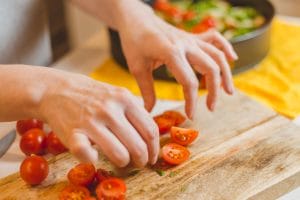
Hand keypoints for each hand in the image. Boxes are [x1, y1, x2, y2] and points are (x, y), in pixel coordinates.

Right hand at [39, 70, 158, 166]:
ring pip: (120, 155)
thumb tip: (152, 136)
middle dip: (142, 160)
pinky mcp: (72, 133)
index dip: (154, 148)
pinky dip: (93, 161)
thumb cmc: (92, 96)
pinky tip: (93, 155)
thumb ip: (136, 111)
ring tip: (120, 160)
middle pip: (138, 146)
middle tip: (139, 163)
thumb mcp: (117, 94)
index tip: (152, 156)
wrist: (56, 90)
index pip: (150, 130)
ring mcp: (90, 121)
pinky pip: (88, 157)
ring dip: (123, 162)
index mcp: (124, 99)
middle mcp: (109, 109)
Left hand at [117, 2, 237, 118]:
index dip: (191, 101)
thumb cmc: (134, 42)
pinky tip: (232, 58)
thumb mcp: (137, 68)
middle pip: (210, 68)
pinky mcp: (192, 37)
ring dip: (226, 74)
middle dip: (214, 91)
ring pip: (217, 55)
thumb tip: (150, 112)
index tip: (190, 115)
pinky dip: (225, 47)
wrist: (136, 19)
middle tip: (211, 108)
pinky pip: (214, 38)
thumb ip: (147, 91)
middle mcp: (186, 44)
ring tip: (229, 92)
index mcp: (171, 52)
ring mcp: (191, 39)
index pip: (189, 82)